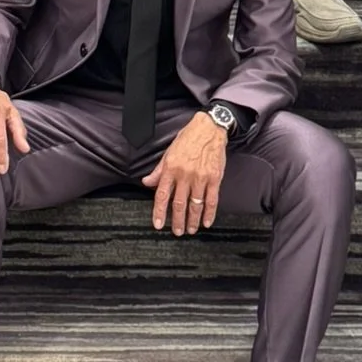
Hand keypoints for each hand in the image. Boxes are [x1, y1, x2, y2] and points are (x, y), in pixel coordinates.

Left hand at [143, 111, 227, 234]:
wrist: (209, 129)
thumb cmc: (188, 139)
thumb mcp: (168, 152)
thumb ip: (158, 170)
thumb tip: (147, 182)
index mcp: (171, 168)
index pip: (162, 195)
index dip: (159, 212)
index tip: (158, 225)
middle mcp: (184, 175)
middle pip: (179, 204)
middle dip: (177, 221)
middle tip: (177, 232)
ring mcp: (200, 178)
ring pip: (195, 205)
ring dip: (192, 220)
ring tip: (191, 230)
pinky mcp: (215, 178)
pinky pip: (212, 200)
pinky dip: (209, 213)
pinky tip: (206, 222)